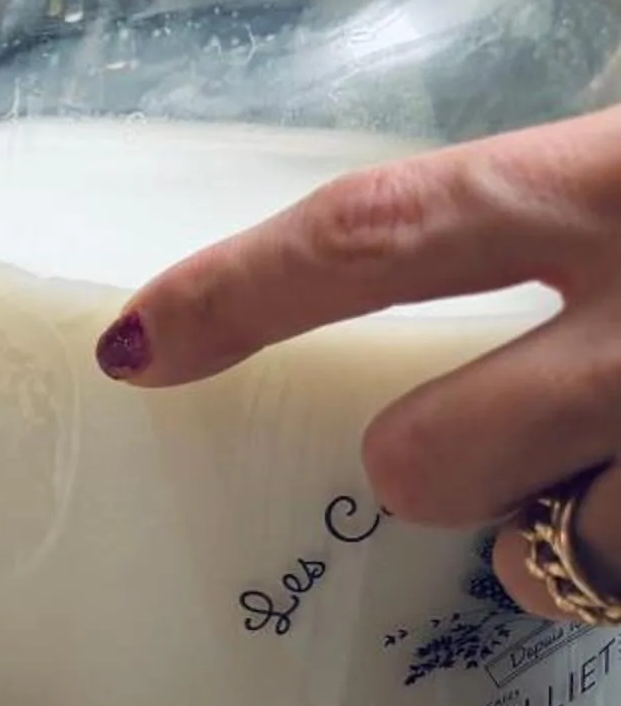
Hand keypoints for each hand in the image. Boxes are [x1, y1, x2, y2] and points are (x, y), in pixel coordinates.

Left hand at [94, 109, 620, 618]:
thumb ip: (544, 144)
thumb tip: (437, 120)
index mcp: (612, 176)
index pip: (374, 233)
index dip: (237, 294)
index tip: (132, 343)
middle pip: (429, 453)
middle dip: (404, 469)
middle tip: (431, 449)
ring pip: (539, 548)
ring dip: (538, 524)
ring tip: (600, 458)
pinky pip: (618, 586)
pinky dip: (613, 559)